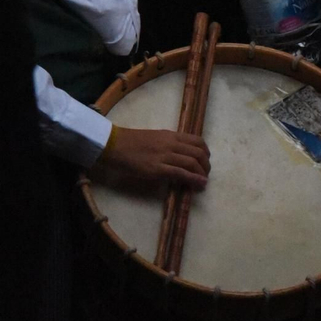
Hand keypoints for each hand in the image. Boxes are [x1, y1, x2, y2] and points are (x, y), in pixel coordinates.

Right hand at [95, 127, 209, 193]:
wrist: (115, 145)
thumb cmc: (132, 142)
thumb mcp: (155, 138)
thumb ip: (168, 144)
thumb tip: (180, 155)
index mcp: (171, 135)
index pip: (197, 141)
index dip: (206, 152)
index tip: (205, 161)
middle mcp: (171, 144)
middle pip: (198, 153)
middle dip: (206, 165)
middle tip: (205, 174)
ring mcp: (165, 156)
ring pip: (192, 163)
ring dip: (201, 174)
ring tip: (202, 183)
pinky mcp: (158, 169)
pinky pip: (181, 173)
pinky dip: (193, 179)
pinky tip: (199, 185)